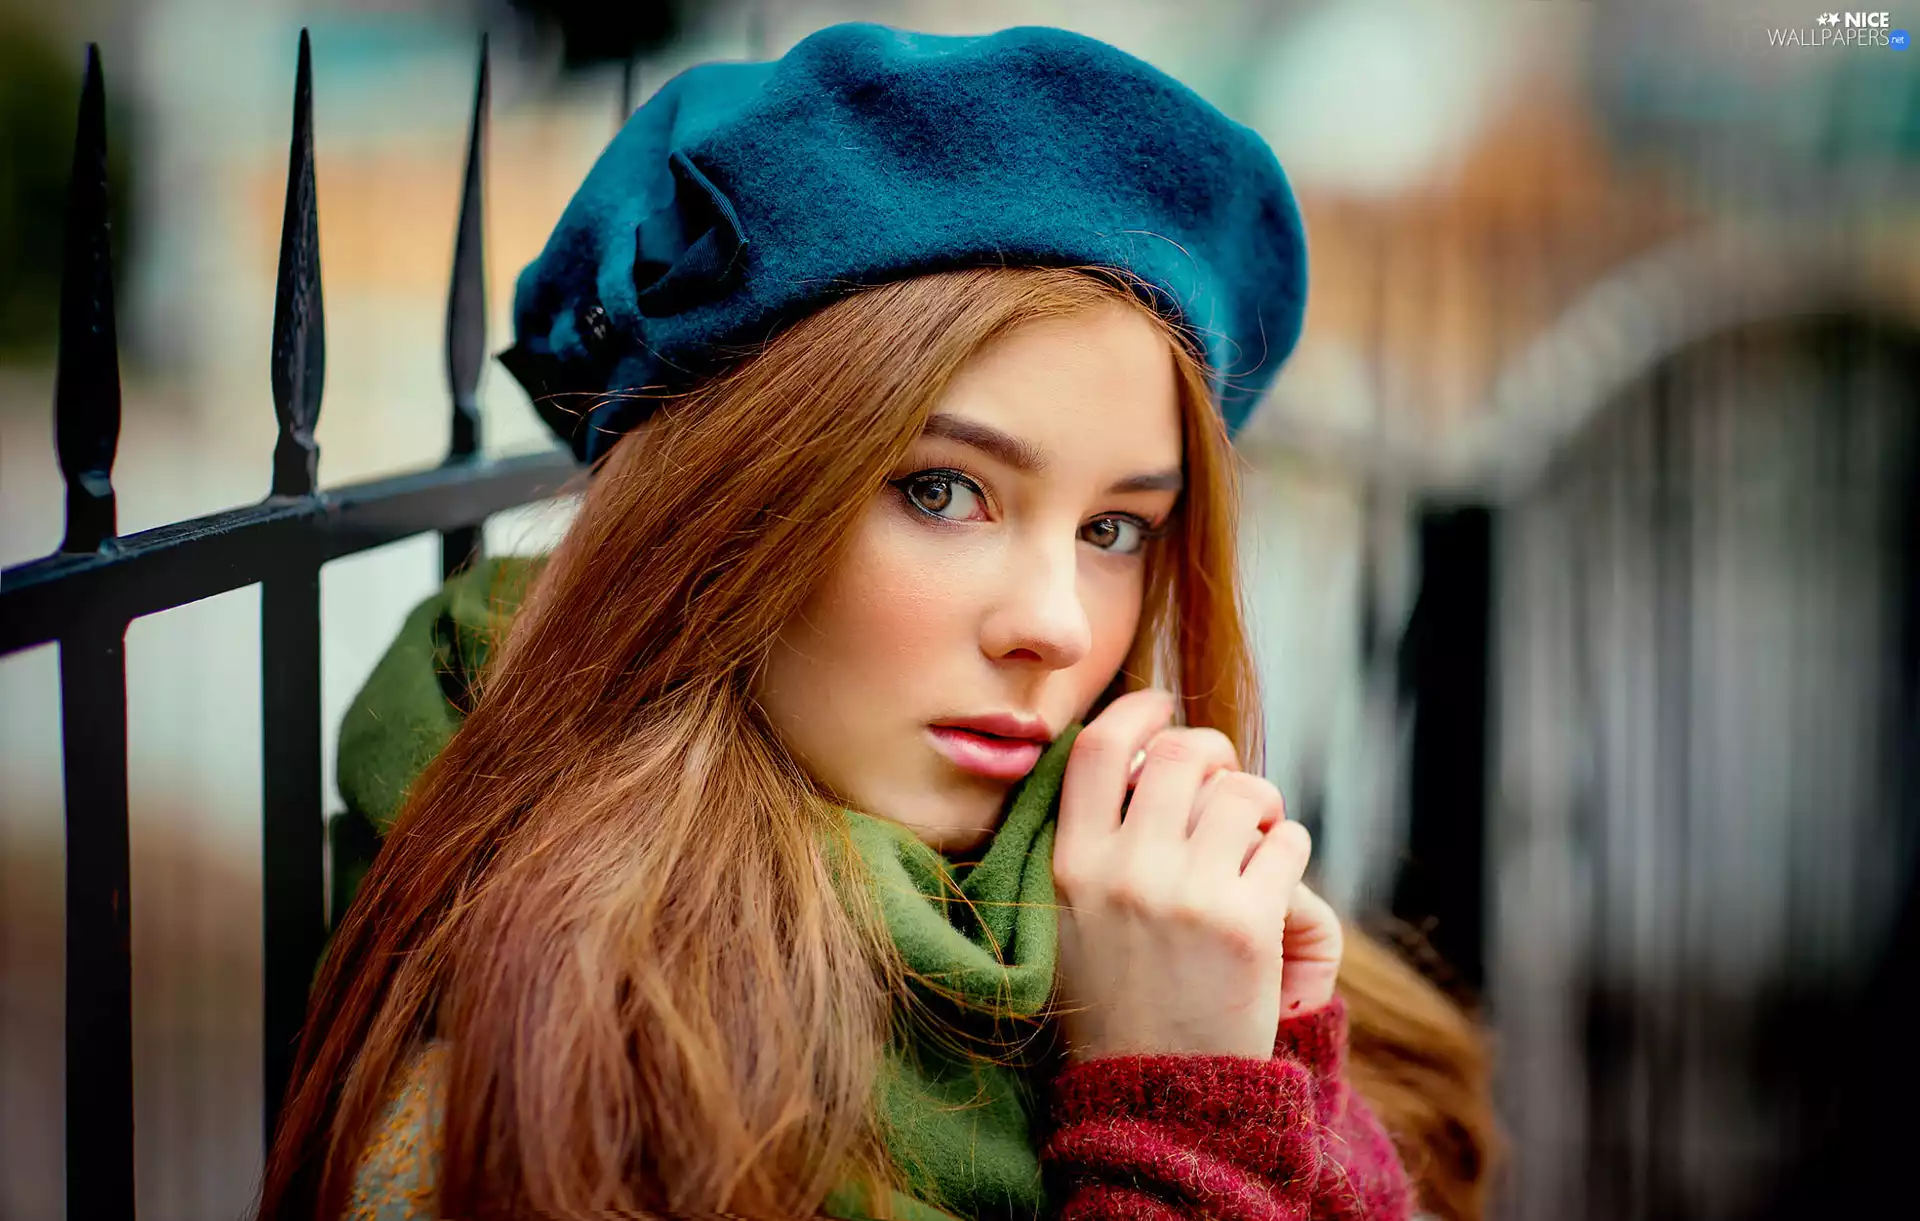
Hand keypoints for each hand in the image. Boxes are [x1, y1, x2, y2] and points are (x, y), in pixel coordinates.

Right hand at [1052, 689, 1334, 1061]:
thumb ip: (1091, 841)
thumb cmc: (1114, 1001)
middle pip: (1180, 754)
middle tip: (1224, 778)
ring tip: (1254, 838)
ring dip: (1259, 805)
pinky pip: (1286, 840)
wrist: (1153, 1095)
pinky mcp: (1245, 924)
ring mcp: (1185, 895)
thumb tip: (1138, 754)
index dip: (1136, 712)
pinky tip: (1274, 881)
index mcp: (1070, 865)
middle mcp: (1123, 871)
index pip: (1095, 749)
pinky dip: (1288, 848)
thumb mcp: (1067, 918)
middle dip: (1213, 753)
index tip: (1162, 707)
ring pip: (1244, 792)